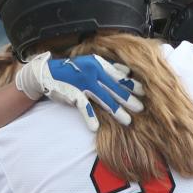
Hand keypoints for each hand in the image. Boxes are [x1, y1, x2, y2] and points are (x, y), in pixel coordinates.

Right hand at [15, 51, 144, 131]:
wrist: (47, 72)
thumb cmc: (74, 70)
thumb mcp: (92, 64)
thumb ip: (109, 68)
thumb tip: (128, 72)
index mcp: (99, 65)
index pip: (120, 76)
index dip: (133, 85)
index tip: (145, 93)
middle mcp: (93, 73)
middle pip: (115, 89)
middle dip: (129, 99)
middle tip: (142, 109)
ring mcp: (83, 83)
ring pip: (103, 99)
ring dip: (116, 111)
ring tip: (128, 121)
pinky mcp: (72, 93)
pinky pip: (84, 107)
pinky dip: (90, 117)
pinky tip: (96, 128)